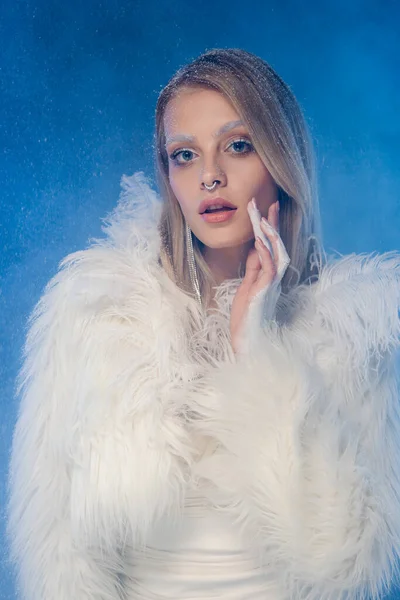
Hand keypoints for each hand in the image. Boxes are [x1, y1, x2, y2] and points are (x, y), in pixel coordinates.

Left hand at [230, 198, 289, 355]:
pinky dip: (265, 254)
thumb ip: (254, 270)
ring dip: (271, 236)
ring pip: (278, 255)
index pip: (272, 247)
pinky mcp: (264, 293)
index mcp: (269, 277)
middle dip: (273, 224)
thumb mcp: (248, 288)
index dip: (270, 228)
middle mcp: (274, 279)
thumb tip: (256, 249)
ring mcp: (271, 286)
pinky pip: (269, 269)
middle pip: (278, 246)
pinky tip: (258, 241)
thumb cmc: (247, 320)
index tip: (266, 209)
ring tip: (263, 219)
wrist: (247, 344)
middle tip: (268, 204)